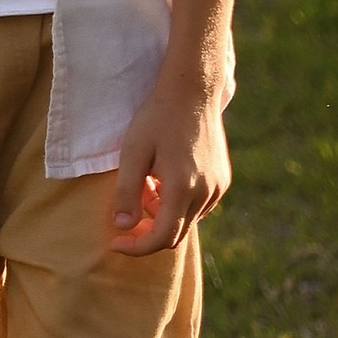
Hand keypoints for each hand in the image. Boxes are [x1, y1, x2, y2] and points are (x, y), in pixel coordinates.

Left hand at [107, 75, 231, 255]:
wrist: (193, 91)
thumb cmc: (158, 118)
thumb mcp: (133, 151)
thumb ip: (127, 191)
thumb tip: (122, 226)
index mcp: (183, 188)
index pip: (161, 238)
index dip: (137, 247)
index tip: (115, 243)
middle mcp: (206, 193)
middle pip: (175, 233)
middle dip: (147, 228)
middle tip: (129, 204)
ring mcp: (218, 187)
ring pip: (186, 219)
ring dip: (163, 213)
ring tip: (148, 180)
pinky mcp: (223, 180)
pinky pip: (198, 206)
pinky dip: (178, 203)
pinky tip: (165, 177)